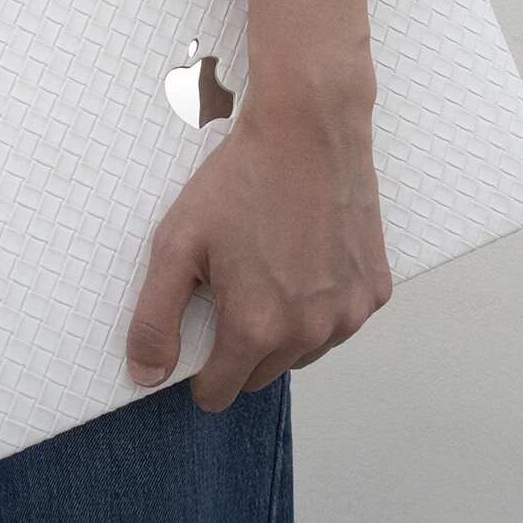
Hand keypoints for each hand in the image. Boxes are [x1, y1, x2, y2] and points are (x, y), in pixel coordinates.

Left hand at [125, 78, 392, 411]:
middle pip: (261, 376)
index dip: (200, 371)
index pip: (219, 392)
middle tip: (233, 287)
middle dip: (241, 347)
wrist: (307, 129)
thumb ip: (155, 320)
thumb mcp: (176, 244)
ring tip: (271, 269)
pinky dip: (320, 306)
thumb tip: (147, 375)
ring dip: (284, 330)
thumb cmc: (244, 179)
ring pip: (303, 353)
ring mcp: (349, 312)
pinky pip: (339, 323)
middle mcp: (310, 331)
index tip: (199, 337)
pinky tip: (306, 260)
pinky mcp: (375, 290)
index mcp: (256, 327)